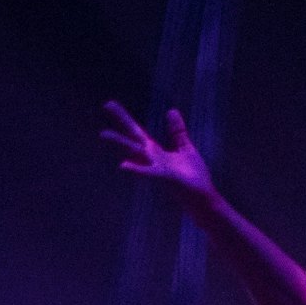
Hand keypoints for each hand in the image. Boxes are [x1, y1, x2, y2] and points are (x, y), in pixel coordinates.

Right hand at [100, 101, 217, 202]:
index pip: (136, 132)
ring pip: (136, 153)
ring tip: (103, 134)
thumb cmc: (192, 178)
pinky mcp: (165, 179)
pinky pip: (149, 173)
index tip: (109, 104)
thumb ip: (176, 132)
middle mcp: (151, 159)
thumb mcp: (185, 149)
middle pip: (133, 137)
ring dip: (121, 143)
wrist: (202, 200)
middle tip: (107, 104)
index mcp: (155, 151)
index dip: (124, 118)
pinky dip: (136, 170)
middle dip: (122, 121)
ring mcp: (156, 169)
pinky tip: (122, 165)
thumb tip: (171, 110)